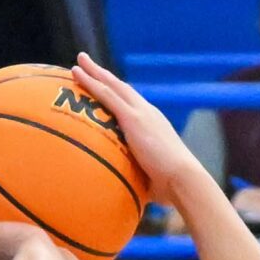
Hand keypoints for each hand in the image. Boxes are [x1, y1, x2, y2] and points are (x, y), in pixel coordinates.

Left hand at [71, 53, 202, 207]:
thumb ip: (140, 181)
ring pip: (112, 86)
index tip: (106, 87)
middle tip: (87, 63)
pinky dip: (91, 83)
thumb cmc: (172, 188)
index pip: (133, 106)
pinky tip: (76, 74)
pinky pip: (107, 95)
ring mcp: (141, 113)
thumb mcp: (153, 180)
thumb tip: (130, 198)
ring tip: (79, 61)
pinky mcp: (133, 118)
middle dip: (104, 75)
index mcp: (153, 125)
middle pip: (121, 89)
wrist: (183, 179)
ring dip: (94, 72)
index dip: (118, 95)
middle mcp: (148, 113)